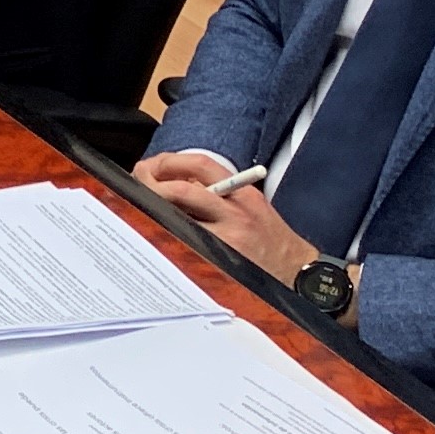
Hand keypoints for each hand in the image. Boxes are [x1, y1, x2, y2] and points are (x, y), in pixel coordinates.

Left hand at [138, 153, 322, 281]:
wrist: (297, 272)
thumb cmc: (269, 239)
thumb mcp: (249, 206)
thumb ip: (217, 192)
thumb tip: (171, 182)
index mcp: (241, 192)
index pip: (200, 163)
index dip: (169, 161)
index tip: (150, 167)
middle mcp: (235, 210)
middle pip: (182, 189)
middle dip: (151, 184)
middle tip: (137, 187)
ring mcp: (229, 235)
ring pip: (180, 215)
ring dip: (154, 208)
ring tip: (140, 209)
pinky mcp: (223, 258)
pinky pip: (187, 241)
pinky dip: (168, 234)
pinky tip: (156, 234)